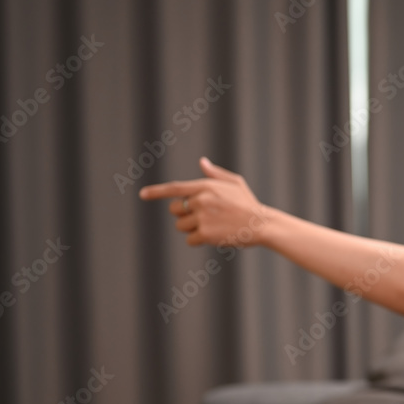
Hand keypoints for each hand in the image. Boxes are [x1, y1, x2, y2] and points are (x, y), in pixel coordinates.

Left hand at [139, 157, 272, 246]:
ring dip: (193, 228)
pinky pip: (190, 240)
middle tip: (204, 217)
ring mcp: (202, 217)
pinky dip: (199, 240)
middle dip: (185, 214)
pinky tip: (216, 236)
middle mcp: (201, 200)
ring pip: (181, 226)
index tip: (142, 194)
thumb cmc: (248, 204)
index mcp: (205, 186)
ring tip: (213, 226)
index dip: (156, 192)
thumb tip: (202, 163)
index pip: (174, 188)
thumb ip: (215, 174)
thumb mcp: (235, 183)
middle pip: (175, 210)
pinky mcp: (205, 234)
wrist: (261, 224)